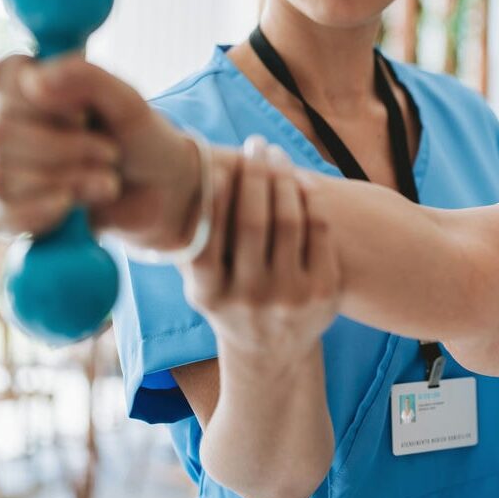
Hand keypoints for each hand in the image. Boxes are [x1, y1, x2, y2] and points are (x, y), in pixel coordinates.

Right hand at [0, 54, 200, 249]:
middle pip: (1, 132)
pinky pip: (2, 216)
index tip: (78, 106)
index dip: (33, 90)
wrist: (164, 193)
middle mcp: (14, 127)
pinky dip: (40, 212)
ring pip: (3, 176)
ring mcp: (10, 170)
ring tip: (108, 182)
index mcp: (38, 90)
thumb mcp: (128, 103)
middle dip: (66, 147)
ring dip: (67, 181)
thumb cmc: (142, 141)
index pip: (5, 74)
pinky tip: (71, 207)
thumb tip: (34, 80)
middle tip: (111, 152)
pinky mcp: (16, 213)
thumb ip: (87, 80)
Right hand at [184, 137, 339, 363]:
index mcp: (209, 294)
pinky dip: (311, 201)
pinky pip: (320, 232)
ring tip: (276, 154)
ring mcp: (290, 296)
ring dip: (284, 179)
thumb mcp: (204, 286)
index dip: (214, 199)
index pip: (208, 239)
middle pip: (255, 222)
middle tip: (254, 145)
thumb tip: (174, 186)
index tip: (218, 167)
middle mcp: (250, 298)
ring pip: (290, 221)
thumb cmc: (231, 303)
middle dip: (255, 175)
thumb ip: (193, 246)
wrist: (273, 352)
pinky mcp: (324, 292)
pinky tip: (302, 181)